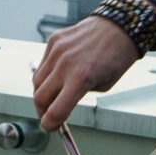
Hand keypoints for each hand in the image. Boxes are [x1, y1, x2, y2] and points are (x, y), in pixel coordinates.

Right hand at [33, 16, 138, 131]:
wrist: (118, 27)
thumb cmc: (117, 57)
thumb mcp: (104, 85)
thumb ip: (79, 94)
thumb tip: (61, 103)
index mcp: (81, 78)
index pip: (56, 110)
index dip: (50, 124)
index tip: (50, 127)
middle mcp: (65, 64)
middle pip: (40, 97)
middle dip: (42, 111)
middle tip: (48, 116)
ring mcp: (57, 51)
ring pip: (37, 81)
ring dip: (42, 93)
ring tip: (52, 97)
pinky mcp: (54, 41)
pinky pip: (43, 64)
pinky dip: (46, 74)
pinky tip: (56, 76)